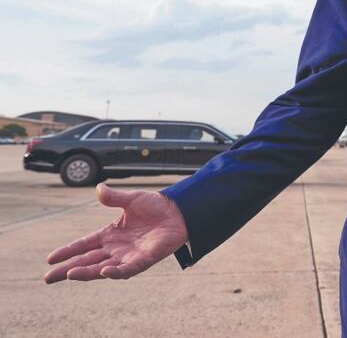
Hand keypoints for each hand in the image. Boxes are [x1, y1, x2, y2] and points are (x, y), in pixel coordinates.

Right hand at [44, 183, 187, 282]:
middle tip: (48, 278)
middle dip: (68, 270)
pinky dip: (116, 272)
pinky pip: (127, 269)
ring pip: (102, 268)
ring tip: (69, 275)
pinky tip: (104, 271)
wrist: (180, 211)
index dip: (67, 251)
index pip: (83, 245)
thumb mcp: (132, 199)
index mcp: (110, 234)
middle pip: (87, 261)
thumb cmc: (156, 206)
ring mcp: (129, 256)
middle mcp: (116, 248)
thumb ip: (114, 197)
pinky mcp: (144, 260)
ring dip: (86, 273)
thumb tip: (99, 188)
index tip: (50, 259)